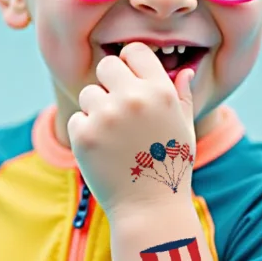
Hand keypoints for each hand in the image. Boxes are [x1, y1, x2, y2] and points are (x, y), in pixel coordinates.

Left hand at [68, 42, 195, 216]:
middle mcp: (134, 98)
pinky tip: (103, 151)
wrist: (149, 210)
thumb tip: (182, 71)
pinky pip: (77, 119)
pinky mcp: (85, 135)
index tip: (129, 81)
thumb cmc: (170, 169)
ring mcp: (107, 116)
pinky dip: (86, 133)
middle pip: (106, 65)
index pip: (134, 51)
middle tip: (117, 109)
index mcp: (161, 91)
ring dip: (96, 109)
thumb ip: (181, 97)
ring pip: (89, 93)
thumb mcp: (183, 130)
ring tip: (113, 136)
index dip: (129, 64)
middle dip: (109, 83)